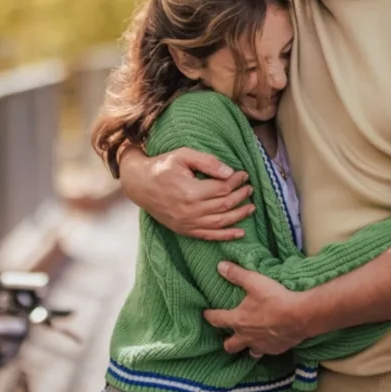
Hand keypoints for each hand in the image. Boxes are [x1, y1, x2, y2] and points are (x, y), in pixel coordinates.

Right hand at [117, 147, 254, 240]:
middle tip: (250, 188)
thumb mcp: (183, 155)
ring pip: (221, 222)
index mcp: (191, 191)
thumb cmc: (162, 167)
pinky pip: (209, 236)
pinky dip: (226, 236)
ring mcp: (187, 223)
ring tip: (251, 207)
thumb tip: (230, 172)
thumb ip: (207, 162)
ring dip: (239, 216)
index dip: (236, 181)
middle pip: (224, 205)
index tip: (244, 174)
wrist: (140, 184)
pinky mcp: (184, 230)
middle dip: (241, 196)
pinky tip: (240, 232)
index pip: (222, 188)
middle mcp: (190, 211)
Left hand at [203, 262, 307, 356]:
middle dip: (227, 341)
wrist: (300, 315)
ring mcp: (261, 345)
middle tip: (228, 334)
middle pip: (230, 345)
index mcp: (238, 320)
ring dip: (247, 346)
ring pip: (249, 352)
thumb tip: (220, 266)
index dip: (209, 316)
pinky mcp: (275, 350)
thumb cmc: (275, 298)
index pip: (217, 319)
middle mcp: (246, 337)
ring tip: (250, 340)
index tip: (205, 313)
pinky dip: (265, 346)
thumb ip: (236, 274)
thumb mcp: (254, 281)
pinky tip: (270, 340)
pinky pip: (266, 351)